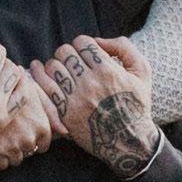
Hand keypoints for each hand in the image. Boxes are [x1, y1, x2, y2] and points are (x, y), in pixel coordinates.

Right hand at [0, 57, 59, 169]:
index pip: (43, 146)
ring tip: (1, 137)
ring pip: (16, 160)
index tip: (23, 133)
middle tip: (9, 132)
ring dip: (10, 152)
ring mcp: (13, 146)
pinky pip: (2, 165)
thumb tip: (65, 132)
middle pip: (29, 152)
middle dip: (21, 144)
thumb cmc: (10, 88)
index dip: (34, 140)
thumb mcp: (34, 93)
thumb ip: (50, 112)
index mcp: (42, 126)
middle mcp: (30, 139)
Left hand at [43, 35, 158, 178]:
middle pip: (64, 52)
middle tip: (73, 62)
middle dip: (68, 53)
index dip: (83, 44)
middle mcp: (89, 82)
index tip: (86, 54)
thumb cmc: (137, 104)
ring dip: (56, 65)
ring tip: (62, 71)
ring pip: (52, 67)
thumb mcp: (142, 71)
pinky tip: (39, 71)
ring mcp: (75, 98)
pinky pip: (45, 88)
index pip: (82, 42)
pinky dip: (39, 76)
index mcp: (108, 70)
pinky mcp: (64, 113)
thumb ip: (124, 48)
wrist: (129, 141)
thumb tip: (98, 40)